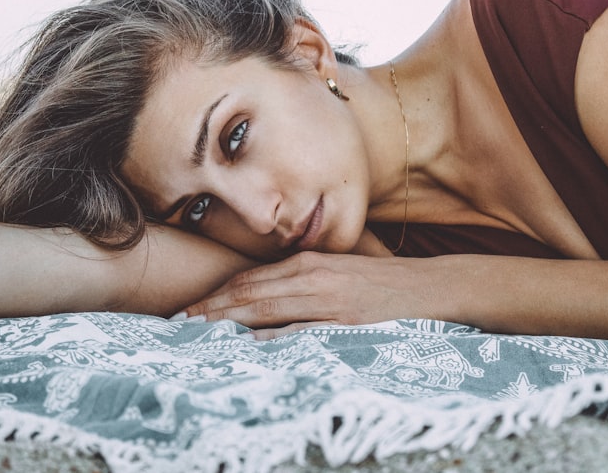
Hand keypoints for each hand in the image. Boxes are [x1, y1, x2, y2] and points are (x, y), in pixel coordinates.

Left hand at [180, 251, 436, 339]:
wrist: (431, 287)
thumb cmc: (381, 282)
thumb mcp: (338, 272)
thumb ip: (303, 281)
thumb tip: (264, 300)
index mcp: (308, 263)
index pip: (249, 279)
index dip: (215, 295)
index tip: (188, 309)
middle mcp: (313, 277)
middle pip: (248, 294)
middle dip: (210, 309)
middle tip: (176, 323)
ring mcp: (329, 301)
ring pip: (266, 310)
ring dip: (227, 322)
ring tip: (197, 334)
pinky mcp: (346, 323)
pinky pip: (300, 332)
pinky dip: (271, 338)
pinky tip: (248, 345)